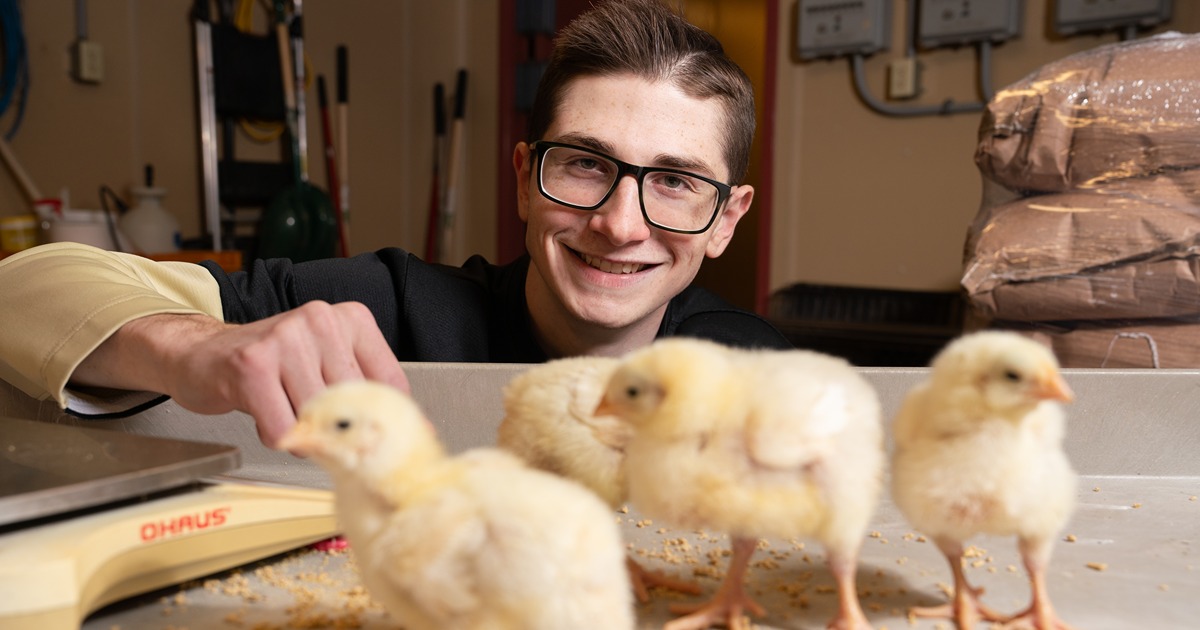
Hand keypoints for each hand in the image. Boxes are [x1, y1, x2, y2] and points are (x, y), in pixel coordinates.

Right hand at [75, 301, 409, 446]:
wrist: (203, 355)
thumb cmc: (272, 368)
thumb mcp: (326, 368)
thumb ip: (364, 395)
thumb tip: (415, 433)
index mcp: (351, 320)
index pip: (390, 384)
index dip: (382, 422)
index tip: (375, 441)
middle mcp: (321, 320)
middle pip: (353, 404)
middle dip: (337, 430)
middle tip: (319, 431)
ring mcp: (286, 337)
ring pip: (317, 417)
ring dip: (302, 432)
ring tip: (284, 411)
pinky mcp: (253, 363)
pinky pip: (283, 427)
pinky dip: (276, 435)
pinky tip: (264, 412)